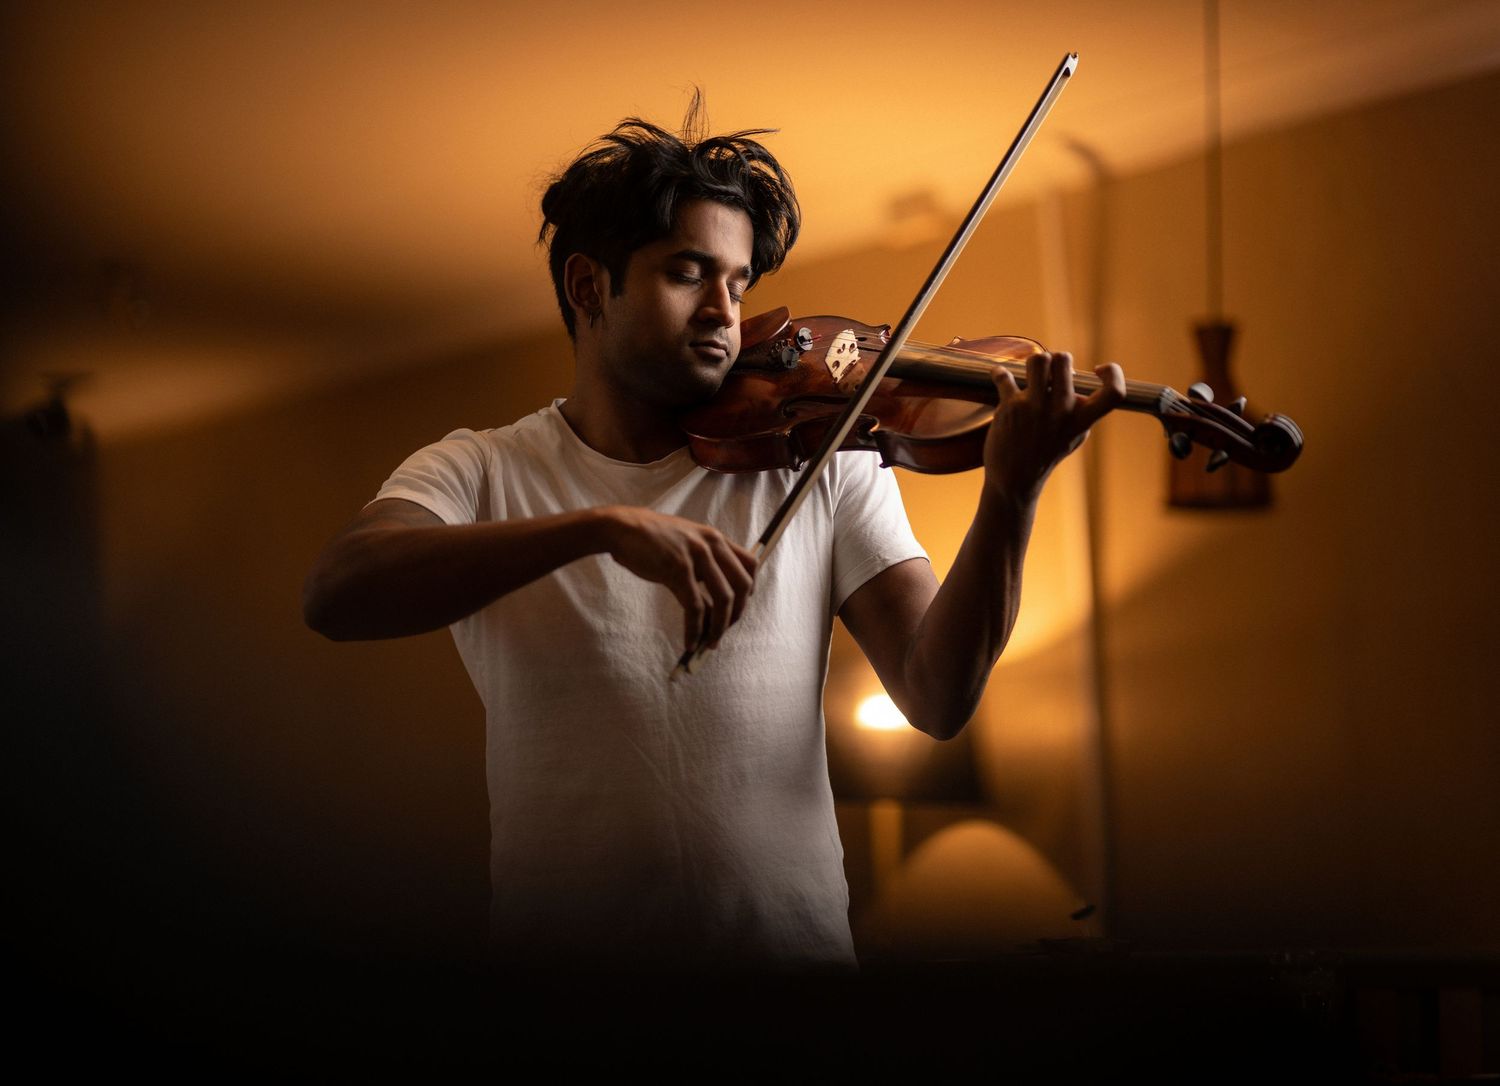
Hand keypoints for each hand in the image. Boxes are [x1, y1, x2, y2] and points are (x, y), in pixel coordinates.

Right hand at [600, 506, 757, 652]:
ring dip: (719, 627)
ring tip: (711, 643)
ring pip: (722, 599)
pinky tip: (690, 642)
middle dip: (737, 613)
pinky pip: (694, 607)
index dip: (750, 589)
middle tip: (725, 630)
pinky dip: (695, 629)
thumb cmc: (652, 540)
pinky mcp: (677, 570)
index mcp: (715, 538)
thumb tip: (713, 604)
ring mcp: (696, 556)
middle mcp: (711, 545)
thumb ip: (704, 565)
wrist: (623, 529)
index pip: (751, 563)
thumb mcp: (687, 544)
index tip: (739, 607)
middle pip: (742, 585)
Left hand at [986, 351, 1124, 501]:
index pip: (1115, 392)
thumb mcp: (1075, 435)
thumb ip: (1082, 408)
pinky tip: (1000, 378)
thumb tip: (1075, 375)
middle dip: (1055, 360)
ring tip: (1031, 374)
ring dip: (1033, 363)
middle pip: (1063, 359)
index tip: (1098, 369)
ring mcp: (1035, 407)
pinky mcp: (1010, 406)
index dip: (1114, 373)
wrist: (1015, 477)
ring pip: (1037, 359)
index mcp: (1082, 419)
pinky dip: (999, 374)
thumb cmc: (1046, 453)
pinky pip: (1003, 375)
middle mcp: (1061, 411)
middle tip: (1050, 373)